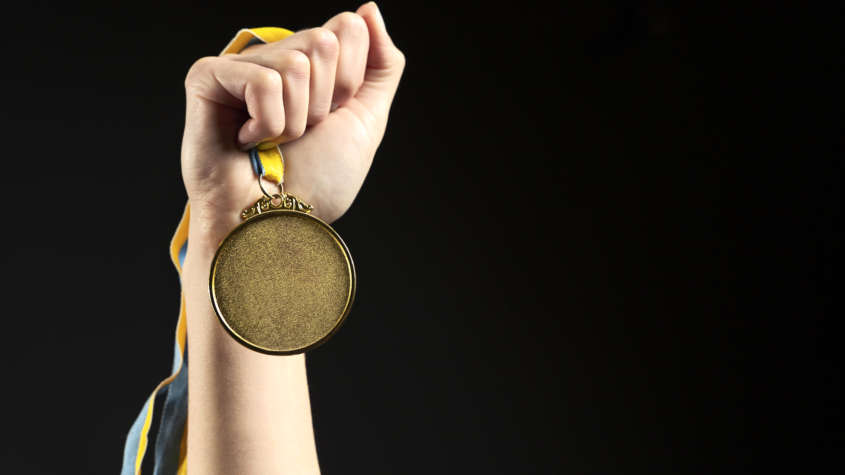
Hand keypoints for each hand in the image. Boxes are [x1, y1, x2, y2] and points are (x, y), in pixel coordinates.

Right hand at [180, 1, 403, 246]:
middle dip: (325, 102)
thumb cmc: (316, 182)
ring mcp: (239, 67)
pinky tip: (246, 142)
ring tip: (272, 143)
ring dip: (296, 120)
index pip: (348, 28)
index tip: (330, 119)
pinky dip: (267, 124)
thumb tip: (368, 8)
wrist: (278, 224)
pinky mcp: (206, 78)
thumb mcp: (367, 120)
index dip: (351, 81)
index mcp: (311, 66)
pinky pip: (263, 81)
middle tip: (299, 134)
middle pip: (324, 41)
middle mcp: (274, 60)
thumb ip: (381, 64)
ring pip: (297, 65)